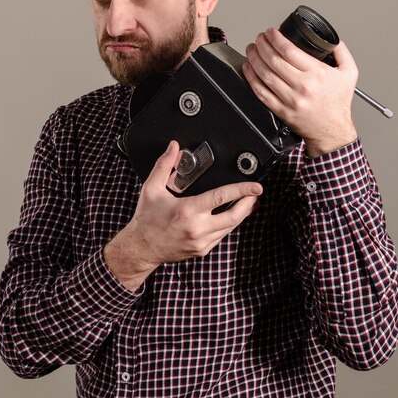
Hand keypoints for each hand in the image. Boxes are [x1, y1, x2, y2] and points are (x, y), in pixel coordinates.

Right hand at [104, 141, 261, 290]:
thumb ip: (164, 165)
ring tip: (247, 202)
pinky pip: (222, 236)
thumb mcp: (151, 189)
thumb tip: (174, 147)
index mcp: (187, 210)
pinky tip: (231, 216)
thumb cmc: (147, 219)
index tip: (255, 186)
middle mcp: (197, 228)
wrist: (141, 248)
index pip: (221, 197)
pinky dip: (229, 225)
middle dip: (249, 203)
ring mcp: (201, 242)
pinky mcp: (202, 250)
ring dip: (242, 214)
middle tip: (256, 193)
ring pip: (231, 227)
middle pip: (234, 216)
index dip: (241, 190)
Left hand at [242, 28, 358, 156]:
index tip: (271, 32)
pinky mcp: (281, 110)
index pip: (289, 50)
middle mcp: (303, 86)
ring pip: (265, 74)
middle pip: (274, 60)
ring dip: (254, 59)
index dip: (275, 38)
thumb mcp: (349, 73)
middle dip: (262, 45)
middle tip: (259, 38)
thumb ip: (341, 52)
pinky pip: (261, 92)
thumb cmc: (338, 104)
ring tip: (252, 49)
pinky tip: (248, 68)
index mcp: (318, 74)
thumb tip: (331, 39)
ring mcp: (290, 100)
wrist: (332, 132)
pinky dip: (251, 78)